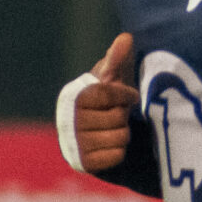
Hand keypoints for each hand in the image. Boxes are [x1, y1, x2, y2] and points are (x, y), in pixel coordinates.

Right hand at [71, 33, 140, 172]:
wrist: (95, 134)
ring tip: (114, 129)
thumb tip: (125, 38)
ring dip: (123, 133)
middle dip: (123, 115)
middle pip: (116, 117)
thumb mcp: (111, 78)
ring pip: (119, 137)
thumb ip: (117, 59)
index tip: (131, 96)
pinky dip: (120, 151)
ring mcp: (75, 143)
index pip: (106, 93)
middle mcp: (69, 120)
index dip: (124, 94)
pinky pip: (116, 156)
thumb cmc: (105, 101)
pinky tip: (111, 145)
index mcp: (74, 96)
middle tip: (116, 115)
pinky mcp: (84, 163)